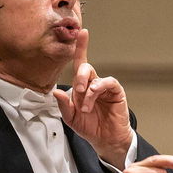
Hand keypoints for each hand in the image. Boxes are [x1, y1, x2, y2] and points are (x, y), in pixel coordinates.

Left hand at [53, 29, 132, 166]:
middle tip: (77, 91)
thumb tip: (56, 91)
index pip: (79, 63)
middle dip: (79, 77)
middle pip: (85, 67)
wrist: (105, 140)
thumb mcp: (71, 118)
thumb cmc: (90, 127)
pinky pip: (107, 82)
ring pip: (95, 77)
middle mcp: (93, 83)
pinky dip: (97, 90)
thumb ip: (64, 105)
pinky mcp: (116, 91)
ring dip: (87, 90)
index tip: (81, 32)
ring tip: (85, 107)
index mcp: (82, 86)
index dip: (81, 48)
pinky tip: (92, 100)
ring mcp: (105, 87)